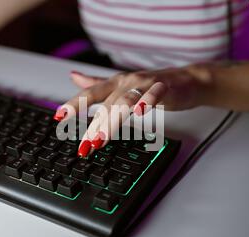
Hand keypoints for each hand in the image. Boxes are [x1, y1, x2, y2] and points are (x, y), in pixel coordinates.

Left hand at [53, 66, 211, 156]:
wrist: (189, 80)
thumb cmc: (153, 85)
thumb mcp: (122, 85)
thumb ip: (97, 83)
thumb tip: (73, 77)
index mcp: (116, 83)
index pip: (91, 93)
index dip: (74, 104)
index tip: (59, 117)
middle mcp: (127, 82)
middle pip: (107, 104)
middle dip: (94, 125)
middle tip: (85, 146)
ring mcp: (145, 83)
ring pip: (125, 101)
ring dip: (112, 120)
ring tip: (102, 138)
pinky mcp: (164, 87)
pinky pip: (154, 93)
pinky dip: (146, 101)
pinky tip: (139, 112)